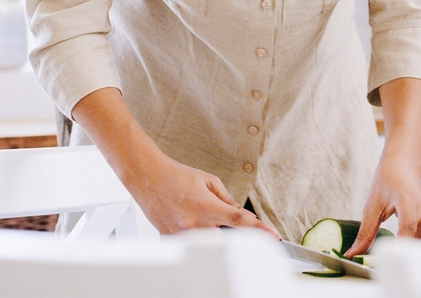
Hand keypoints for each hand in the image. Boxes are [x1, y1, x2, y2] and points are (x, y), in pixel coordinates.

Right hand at [123, 152, 276, 236]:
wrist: (148, 177)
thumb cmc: (177, 176)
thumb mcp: (209, 181)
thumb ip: (228, 200)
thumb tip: (244, 215)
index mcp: (207, 207)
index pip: (240, 222)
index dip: (259, 230)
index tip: (273, 236)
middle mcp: (194, 223)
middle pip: (225, 240)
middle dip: (232, 236)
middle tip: (227, 223)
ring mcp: (181, 233)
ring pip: (207, 244)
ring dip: (211, 234)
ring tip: (198, 215)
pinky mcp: (170, 238)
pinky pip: (189, 244)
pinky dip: (195, 236)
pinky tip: (187, 219)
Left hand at [343, 156, 420, 256]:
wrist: (402, 164)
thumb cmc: (389, 179)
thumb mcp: (372, 205)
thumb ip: (365, 232)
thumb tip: (354, 253)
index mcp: (409, 202)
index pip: (409, 227)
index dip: (401, 244)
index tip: (390, 258)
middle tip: (414, 260)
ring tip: (413, 256)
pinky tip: (411, 247)